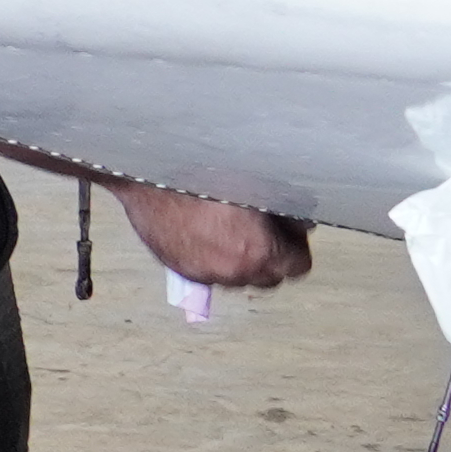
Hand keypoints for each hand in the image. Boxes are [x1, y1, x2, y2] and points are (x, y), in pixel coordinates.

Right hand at [110, 185, 314, 293]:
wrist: (150, 175)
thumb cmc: (204, 173)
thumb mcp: (260, 185)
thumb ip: (287, 213)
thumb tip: (300, 222)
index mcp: (258, 252)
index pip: (298, 266)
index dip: (295, 246)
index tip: (288, 232)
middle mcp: (232, 271)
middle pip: (269, 278)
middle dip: (270, 257)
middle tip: (263, 232)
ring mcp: (205, 274)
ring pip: (239, 277)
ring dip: (240, 260)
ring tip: (230, 231)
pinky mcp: (182, 271)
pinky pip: (210, 272)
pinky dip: (213, 258)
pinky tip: (207, 233)